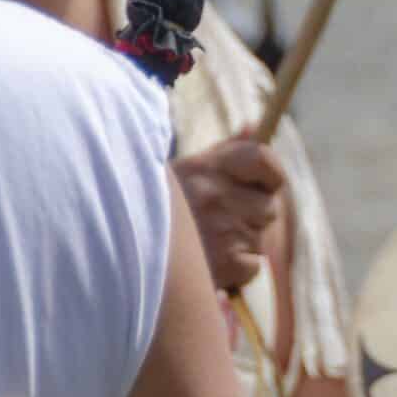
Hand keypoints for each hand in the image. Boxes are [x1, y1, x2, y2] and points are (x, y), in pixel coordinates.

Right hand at [172, 129, 286, 293]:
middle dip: (251, 217)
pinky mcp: (224, 262)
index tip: (266, 185)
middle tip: (219, 223)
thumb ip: (227, 150)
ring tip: (208, 245)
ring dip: (242, 244)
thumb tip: (254, 126)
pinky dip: (239, 269)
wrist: (124, 252)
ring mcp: (220, 228)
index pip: (262, 159)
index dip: (272, 175)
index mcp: (204, 166)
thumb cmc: (163, 209)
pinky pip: (254, 264)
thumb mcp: (188, 171)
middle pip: (268, 207)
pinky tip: (211, 264)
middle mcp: (213, 194)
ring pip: (260, 237)